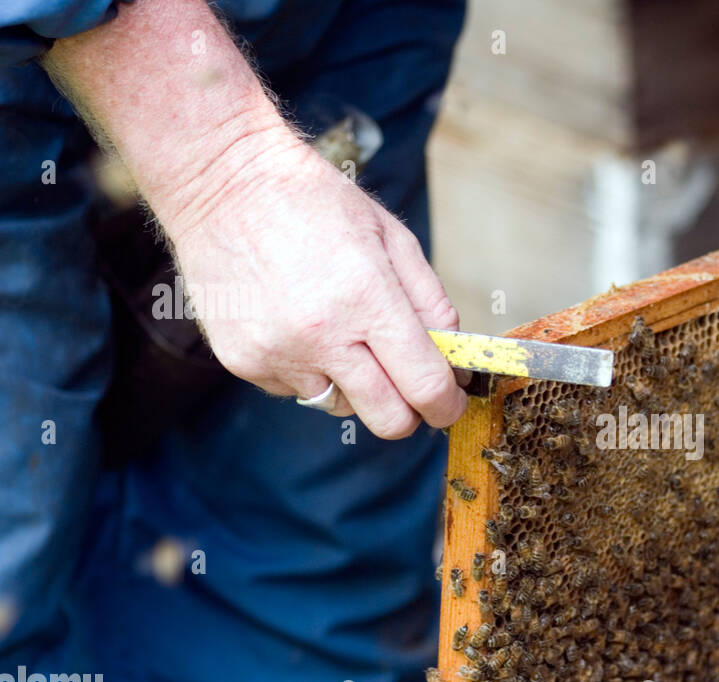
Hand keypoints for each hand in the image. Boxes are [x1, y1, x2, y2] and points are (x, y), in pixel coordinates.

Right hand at [41, 0, 466, 438]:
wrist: (220, 180)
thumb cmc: (313, 201)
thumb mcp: (392, 237)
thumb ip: (431, 303)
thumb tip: (453, 358)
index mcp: (366, 298)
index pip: (424, 384)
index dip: (447, 403)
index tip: (451, 402)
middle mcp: (321, 335)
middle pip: (387, 419)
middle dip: (410, 412)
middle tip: (412, 389)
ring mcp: (277, 353)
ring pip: (341, 406)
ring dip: (355, 386)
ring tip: (342, 334)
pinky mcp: (243, 361)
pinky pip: (296, 390)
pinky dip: (309, 370)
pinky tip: (298, 325)